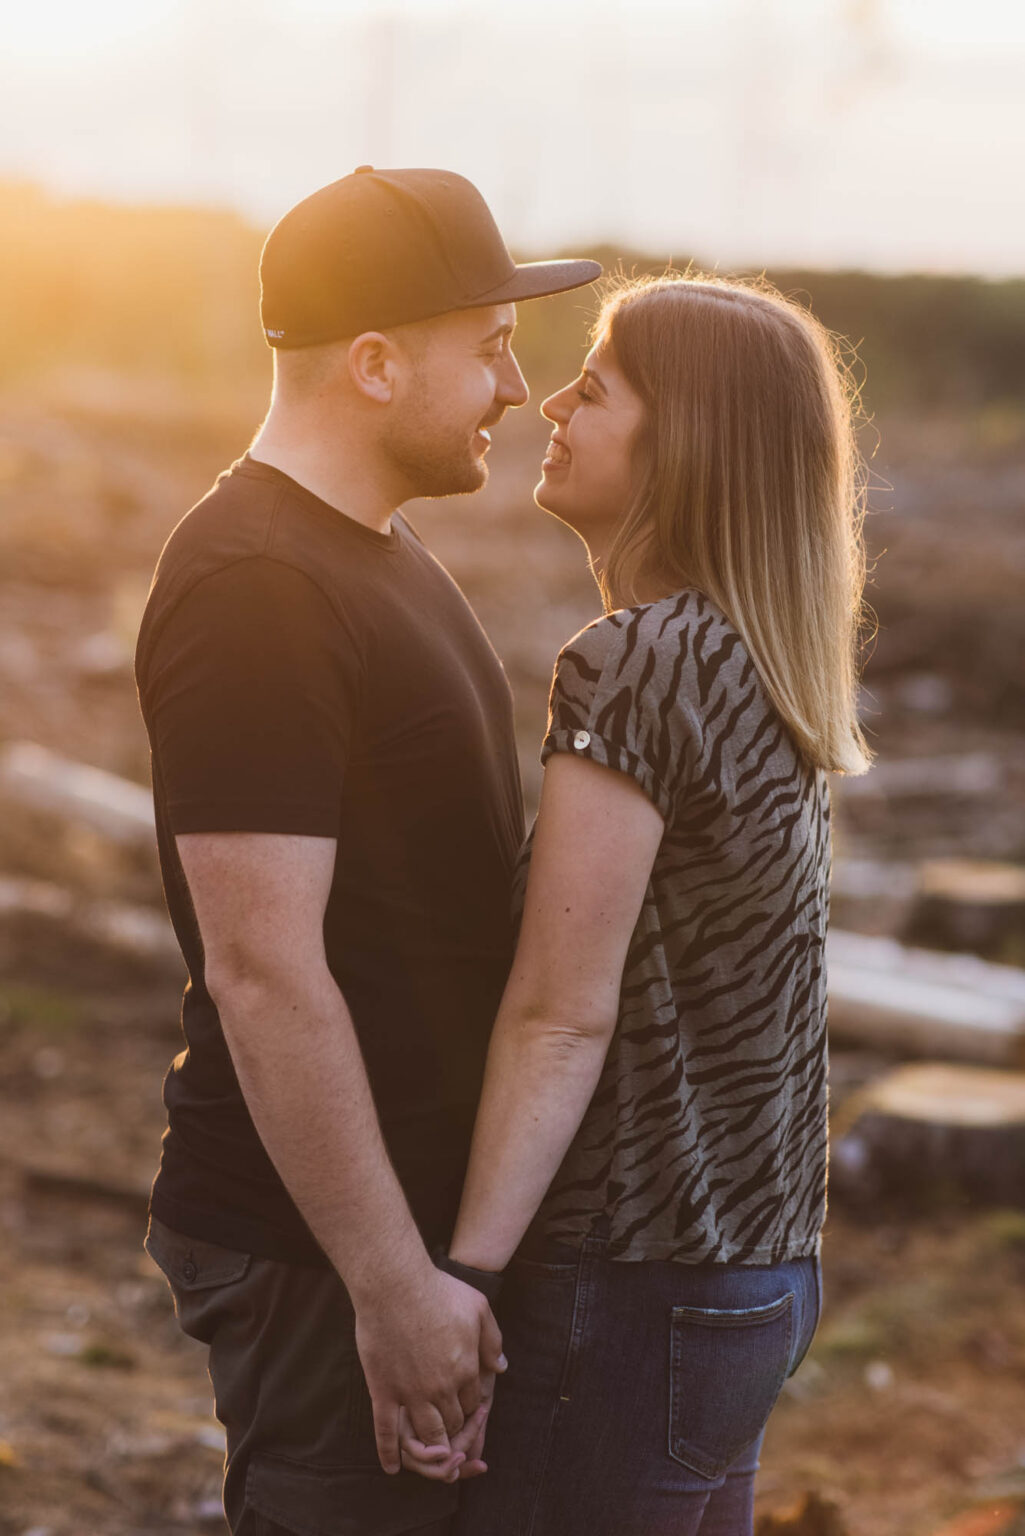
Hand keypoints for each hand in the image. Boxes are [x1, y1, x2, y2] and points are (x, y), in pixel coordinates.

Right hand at [354, 1265, 505, 1474]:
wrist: (395, 1283)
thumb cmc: (438, 1290)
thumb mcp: (479, 1307)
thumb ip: (493, 1340)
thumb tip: (501, 1368)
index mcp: (466, 1370)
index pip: (474, 1405)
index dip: (471, 1408)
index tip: (464, 1404)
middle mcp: (442, 1388)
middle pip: (453, 1424)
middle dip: (455, 1430)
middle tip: (449, 1428)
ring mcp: (412, 1393)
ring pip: (427, 1436)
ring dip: (432, 1448)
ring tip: (431, 1450)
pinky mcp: (384, 1391)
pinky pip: (386, 1433)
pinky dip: (390, 1455)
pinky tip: (392, 1469)